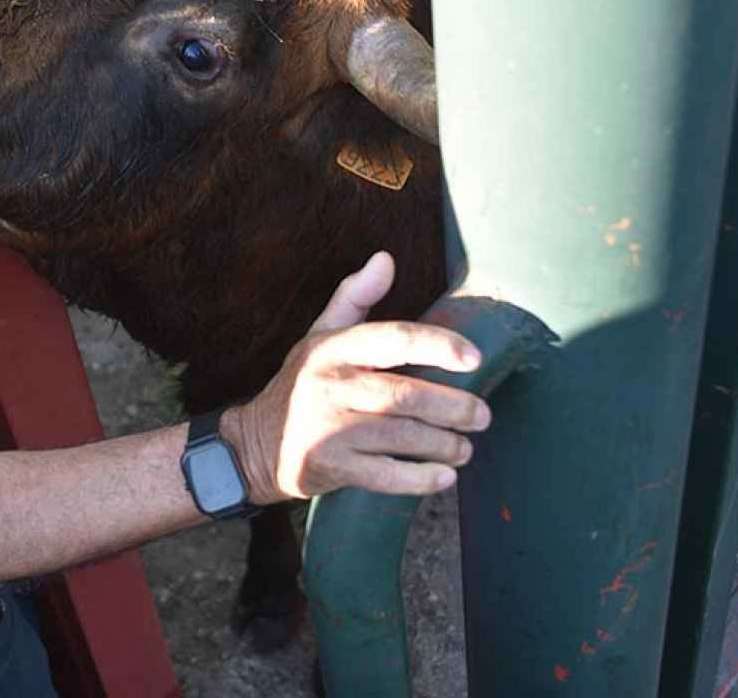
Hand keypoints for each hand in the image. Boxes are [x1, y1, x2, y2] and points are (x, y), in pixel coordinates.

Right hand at [229, 251, 489, 501]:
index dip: (438, 346)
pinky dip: (418, 478)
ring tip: (465, 448)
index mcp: (334, 349)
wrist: (255, 443)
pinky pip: (384, 476)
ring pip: (400, 437)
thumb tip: (385, 259)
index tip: (474, 358)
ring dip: (443, 445)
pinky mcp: (329, 467)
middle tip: (482, 416)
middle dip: (453, 407)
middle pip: (405, 395)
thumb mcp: (319, 335)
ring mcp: (328, 429)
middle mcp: (331, 386)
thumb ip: (354, 297)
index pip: (393, 339)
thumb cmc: (303, 384)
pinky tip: (443, 476)